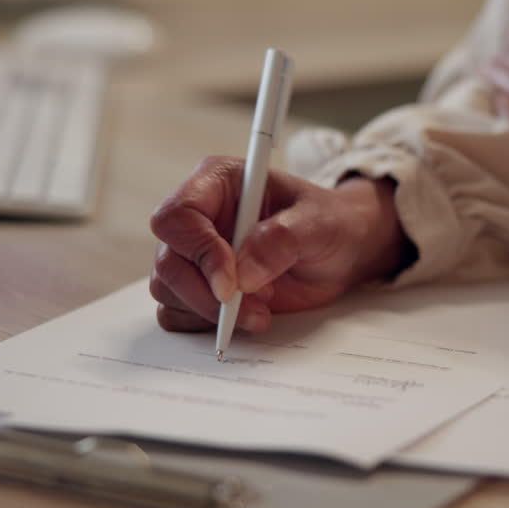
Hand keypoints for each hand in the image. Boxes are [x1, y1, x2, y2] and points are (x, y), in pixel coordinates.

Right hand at [149, 157, 408, 333]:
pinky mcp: (200, 287)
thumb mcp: (317, 223)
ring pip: (168, 290)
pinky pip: (177, 313)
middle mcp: (198, 218)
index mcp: (217, 184)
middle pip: (167, 261)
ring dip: (211, 311)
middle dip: (204, 293)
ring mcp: (195, 255)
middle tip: (251, 305)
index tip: (232, 284)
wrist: (341, 250)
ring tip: (262, 305)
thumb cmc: (329, 222)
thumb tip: (242, 274)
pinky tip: (248, 314)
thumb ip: (280, 240)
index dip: (198, 252)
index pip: (177, 216)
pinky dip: (207, 323)